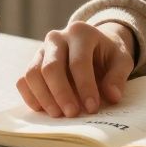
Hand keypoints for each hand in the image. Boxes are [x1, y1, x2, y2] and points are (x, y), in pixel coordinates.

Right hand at [16, 21, 135, 117]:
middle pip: (51, 67)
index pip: (79, 62)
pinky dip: (31, 97)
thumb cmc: (108, 55)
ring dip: (44, 97)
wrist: (94, 45)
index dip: (85, 86)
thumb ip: (118, 77)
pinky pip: (24, 80)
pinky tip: (45, 110)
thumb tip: (112, 96)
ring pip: (33, 74)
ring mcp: (42, 49)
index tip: (92, 108)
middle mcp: (57, 37)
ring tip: (59, 115)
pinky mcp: (33, 62)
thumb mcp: (121, 60)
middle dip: (61, 94)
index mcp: (81, 32)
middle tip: (72, 114)